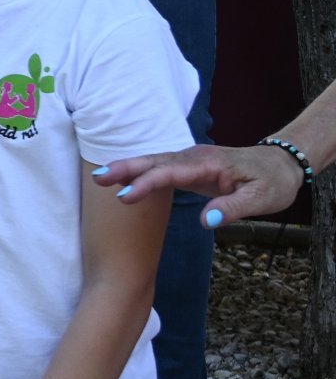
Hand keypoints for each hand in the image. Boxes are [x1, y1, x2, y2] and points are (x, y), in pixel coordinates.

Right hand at [94, 142, 304, 225]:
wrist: (280, 163)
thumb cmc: (272, 181)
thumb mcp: (262, 199)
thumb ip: (232, 208)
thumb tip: (206, 221)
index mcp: (210, 164)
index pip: (171, 173)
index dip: (146, 184)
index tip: (124, 197)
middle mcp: (194, 157)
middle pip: (154, 162)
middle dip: (125, 169)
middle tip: (98, 178)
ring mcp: (189, 159)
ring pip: (153, 162)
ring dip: (127, 169)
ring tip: (100, 178)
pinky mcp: (188, 166)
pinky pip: (159, 167)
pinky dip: (139, 171)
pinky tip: (121, 178)